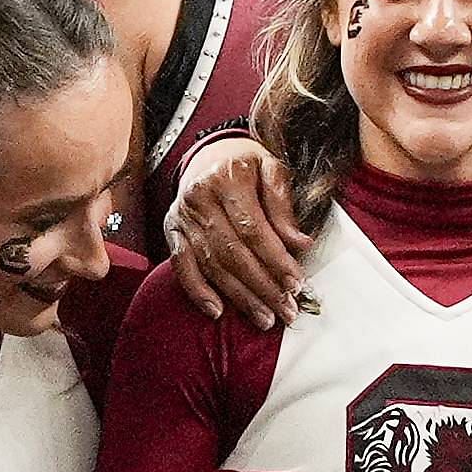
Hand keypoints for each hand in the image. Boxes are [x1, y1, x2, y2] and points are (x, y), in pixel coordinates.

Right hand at [165, 137, 310, 327]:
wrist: (210, 154)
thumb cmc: (246, 164)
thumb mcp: (272, 169)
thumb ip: (283, 206)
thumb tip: (299, 244)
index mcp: (228, 178)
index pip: (253, 229)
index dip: (275, 260)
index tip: (295, 283)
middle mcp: (200, 198)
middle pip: (232, 252)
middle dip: (262, 286)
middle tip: (285, 310)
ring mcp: (182, 217)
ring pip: (211, 264)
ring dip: (239, 296)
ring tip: (264, 317)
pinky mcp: (172, 232)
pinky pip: (181, 266)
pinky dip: (198, 291)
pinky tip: (217, 311)